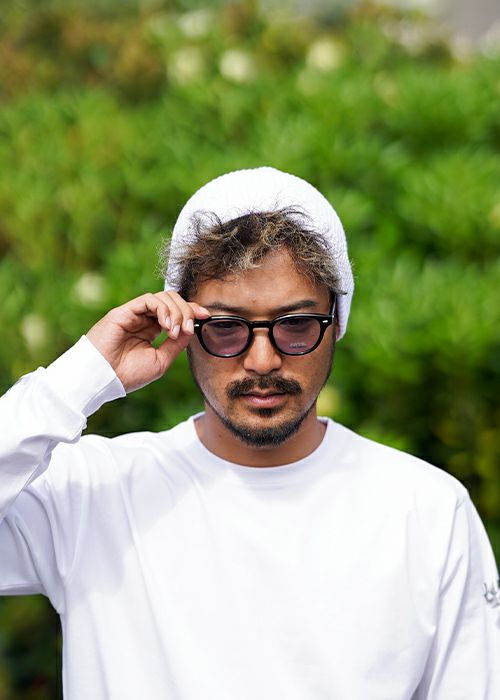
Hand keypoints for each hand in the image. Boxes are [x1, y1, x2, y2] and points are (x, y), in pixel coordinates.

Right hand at [86, 291, 209, 392]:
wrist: (102, 378)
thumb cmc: (127, 374)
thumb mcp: (160, 361)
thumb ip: (176, 345)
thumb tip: (192, 329)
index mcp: (151, 330)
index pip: (175, 312)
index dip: (192, 311)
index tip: (207, 316)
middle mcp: (143, 319)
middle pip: (173, 301)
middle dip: (187, 311)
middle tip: (189, 328)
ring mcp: (134, 314)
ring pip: (163, 297)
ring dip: (176, 312)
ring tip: (174, 331)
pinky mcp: (124, 311)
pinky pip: (149, 300)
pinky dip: (163, 309)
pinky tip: (166, 326)